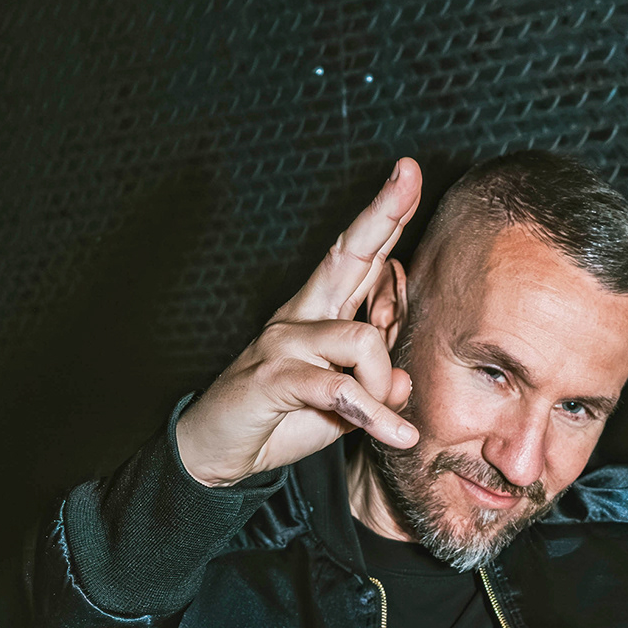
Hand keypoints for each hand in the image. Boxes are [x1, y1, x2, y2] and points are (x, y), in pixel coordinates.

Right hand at [175, 160, 422, 484]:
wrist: (219, 453)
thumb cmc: (280, 419)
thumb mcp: (343, 405)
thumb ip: (375, 386)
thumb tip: (404, 381)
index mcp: (319, 313)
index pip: (357, 256)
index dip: (384, 216)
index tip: (409, 175)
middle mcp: (300, 316)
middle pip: (348, 254)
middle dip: (382, 214)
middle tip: (408, 174)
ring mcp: (284, 342)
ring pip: (363, 340)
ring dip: (383, 386)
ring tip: (383, 419)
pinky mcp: (273, 377)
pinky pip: (341, 391)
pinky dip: (376, 416)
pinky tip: (398, 436)